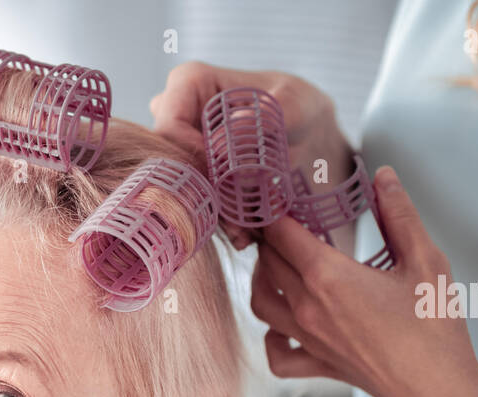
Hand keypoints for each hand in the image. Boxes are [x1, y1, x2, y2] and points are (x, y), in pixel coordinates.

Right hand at [149, 62, 353, 248]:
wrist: (309, 138)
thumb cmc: (301, 108)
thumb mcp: (294, 106)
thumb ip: (262, 119)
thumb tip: (220, 145)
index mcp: (189, 82)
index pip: (168, 126)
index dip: (192, 157)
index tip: (226, 178)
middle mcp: (174, 113)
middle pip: (169, 160)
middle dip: (202, 193)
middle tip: (237, 218)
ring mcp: (179, 145)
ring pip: (180, 186)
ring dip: (212, 214)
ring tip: (246, 231)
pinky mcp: (190, 173)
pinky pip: (193, 202)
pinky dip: (219, 222)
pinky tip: (245, 233)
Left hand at [250, 165, 477, 396]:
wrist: (441, 390)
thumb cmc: (436, 327)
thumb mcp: (425, 261)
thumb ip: (400, 215)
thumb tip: (384, 176)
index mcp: (328, 277)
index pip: (282, 232)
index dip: (275, 208)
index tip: (279, 193)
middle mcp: (307, 309)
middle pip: (268, 263)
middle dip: (270, 237)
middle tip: (285, 220)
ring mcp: (309, 341)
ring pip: (261, 304)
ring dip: (262, 279)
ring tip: (280, 262)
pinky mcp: (319, 367)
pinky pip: (277, 355)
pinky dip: (271, 339)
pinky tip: (284, 325)